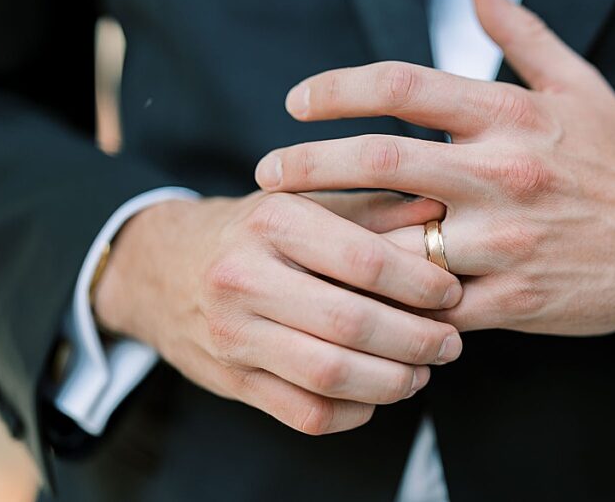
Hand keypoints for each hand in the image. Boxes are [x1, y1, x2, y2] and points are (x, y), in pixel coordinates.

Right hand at [93, 191, 462, 434]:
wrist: (162, 267)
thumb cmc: (253, 229)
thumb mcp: (305, 200)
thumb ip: (373, 207)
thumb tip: (440, 216)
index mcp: (274, 221)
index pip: (365, 259)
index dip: (421, 283)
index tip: (452, 293)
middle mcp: (246, 277)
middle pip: (352, 323)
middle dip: (417, 340)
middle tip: (451, 343)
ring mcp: (233, 334)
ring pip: (330, 376)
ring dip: (392, 382)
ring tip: (423, 372)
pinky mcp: (231, 380)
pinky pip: (304, 413)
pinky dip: (353, 412)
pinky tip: (377, 395)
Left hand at [255, 0, 614, 335]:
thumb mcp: (580, 83)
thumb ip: (521, 30)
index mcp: (511, 114)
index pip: (402, 86)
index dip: (335, 89)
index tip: (297, 101)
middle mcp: (504, 172)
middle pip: (378, 161)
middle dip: (306, 166)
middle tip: (266, 172)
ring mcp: (507, 240)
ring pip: (394, 241)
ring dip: (340, 239)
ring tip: (301, 237)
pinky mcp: (514, 298)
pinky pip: (431, 304)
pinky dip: (391, 298)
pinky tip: (363, 292)